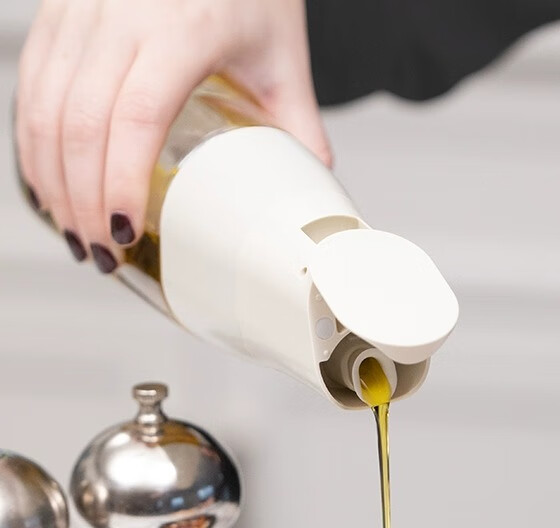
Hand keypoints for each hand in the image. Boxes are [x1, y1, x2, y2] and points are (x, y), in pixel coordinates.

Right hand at [16, 0, 330, 270]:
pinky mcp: (58, 13)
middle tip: (104, 252)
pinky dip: (32, 142)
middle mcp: (118, 14)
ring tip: (77, 233)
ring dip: (52, 180)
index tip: (127, 231)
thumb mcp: (282, 52)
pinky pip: (29, 84)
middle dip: (84, 199)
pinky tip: (50, 184)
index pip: (136, 116)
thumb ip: (297, 122)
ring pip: (42, 106)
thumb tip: (311, 181)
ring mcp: (79, 10)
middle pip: (79, 122)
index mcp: (181, 29)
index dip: (122, 181)